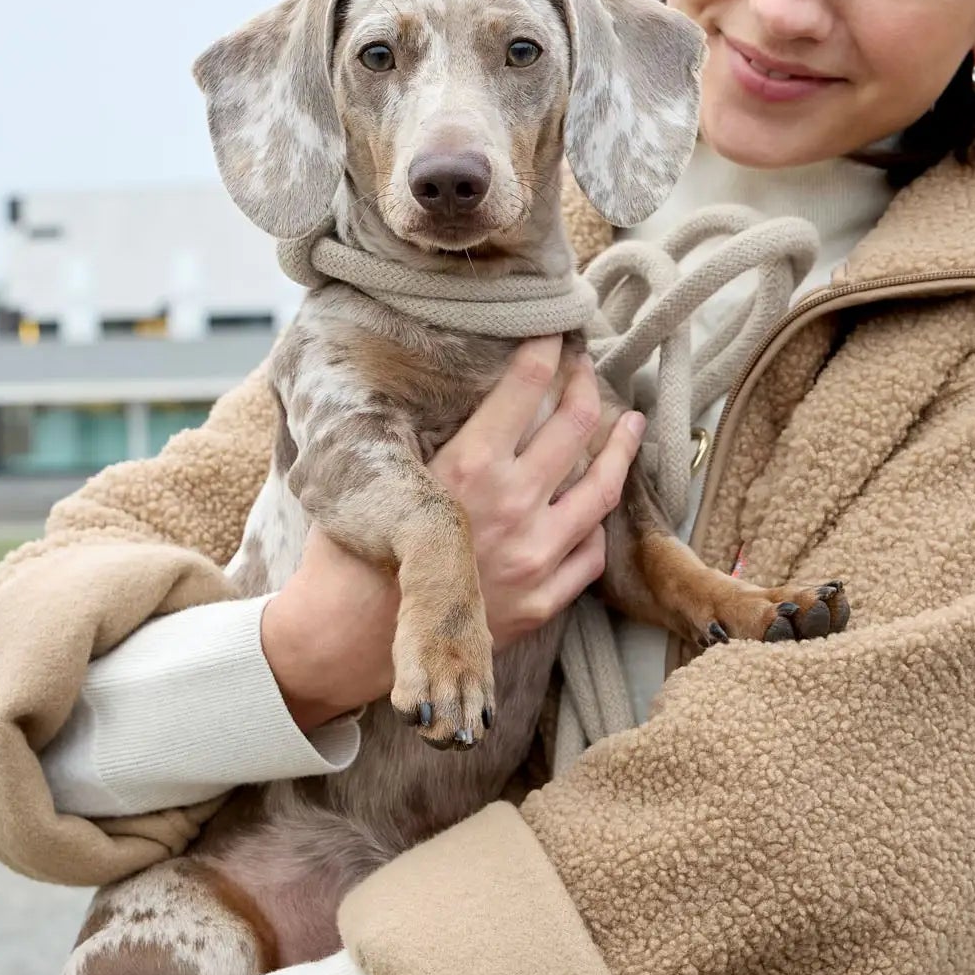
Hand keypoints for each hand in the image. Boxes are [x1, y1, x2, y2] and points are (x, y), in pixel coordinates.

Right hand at [258, 339, 645, 727]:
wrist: (344, 642)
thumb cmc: (350, 555)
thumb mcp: (384, 477)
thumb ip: (436, 442)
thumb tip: (472, 400)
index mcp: (467, 466)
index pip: (528, 385)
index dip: (549, 349)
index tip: (557, 333)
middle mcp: (511, 506)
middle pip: (577, 426)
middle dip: (587, 385)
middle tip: (588, 370)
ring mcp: (533, 558)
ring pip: (603, 489)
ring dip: (621, 449)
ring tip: (629, 425)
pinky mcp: (540, 603)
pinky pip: (590, 553)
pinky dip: (597, 524)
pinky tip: (597, 508)